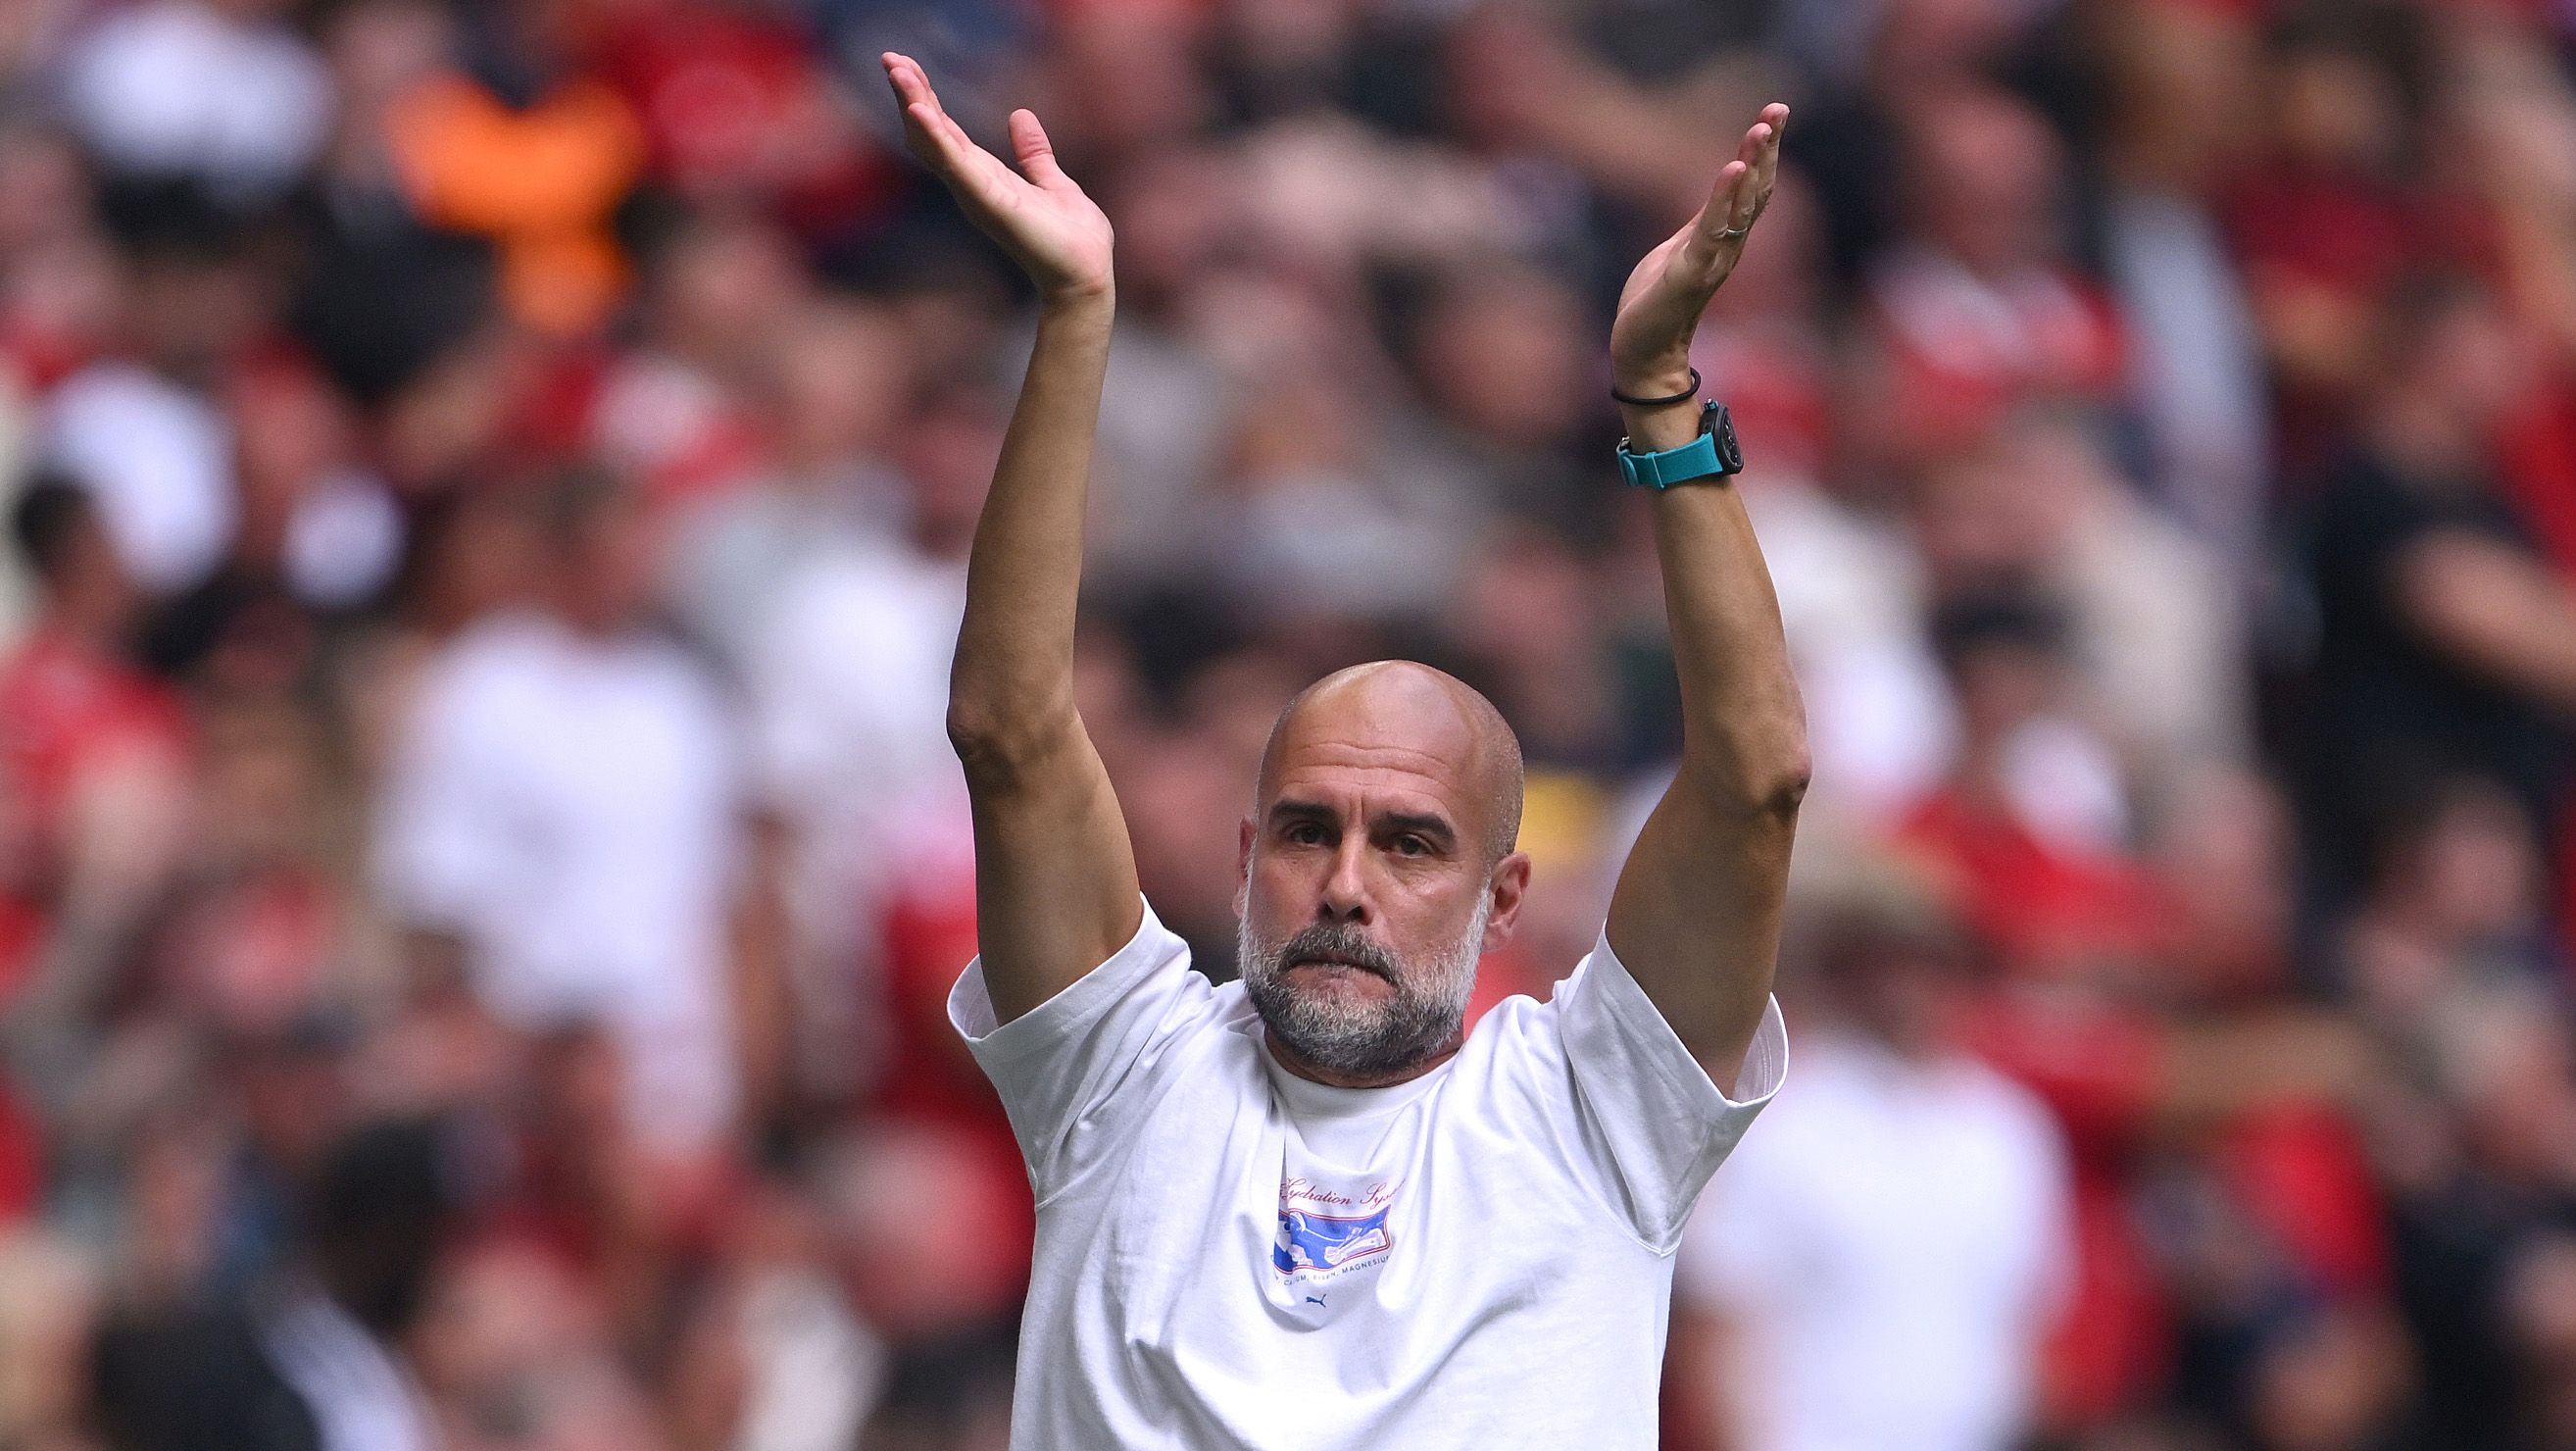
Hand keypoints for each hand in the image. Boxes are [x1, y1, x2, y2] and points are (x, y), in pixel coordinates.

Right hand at [881, 52, 1113, 304]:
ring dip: (915, 105)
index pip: (946, 131)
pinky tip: (920, 111)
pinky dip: (937, 138)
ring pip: (936, 143)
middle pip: (931, 133)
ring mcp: (978, 194)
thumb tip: (1021, 116)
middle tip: (889, 57)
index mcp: (986, 177)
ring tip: (897, 71)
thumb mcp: (1053, 182)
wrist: (1087, 275)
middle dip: (910, 94)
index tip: (907, 65)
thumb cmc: (1073, 239)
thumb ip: (1033, 153)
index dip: (925, 97)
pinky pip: (957, 165)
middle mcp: (973, 185)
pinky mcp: (990, 203)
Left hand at [1609, 104, 1786, 397]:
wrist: (1643, 352)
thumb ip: (1704, 219)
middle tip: (1778, 110)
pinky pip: (1711, 232)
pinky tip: (1732, 170)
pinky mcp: (1689, 275)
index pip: (1754, 187)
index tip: (1776, 112)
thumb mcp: (1682, 247)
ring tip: (1759, 131)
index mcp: (1724, 237)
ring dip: (1752, 167)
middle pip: (1756, 190)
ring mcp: (1712, 261)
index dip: (1767, 150)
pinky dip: (1724, 200)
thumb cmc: (1658, 300)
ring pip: (1741, 208)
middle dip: (1767, 149)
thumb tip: (1722, 189)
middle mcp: (1728, 246)